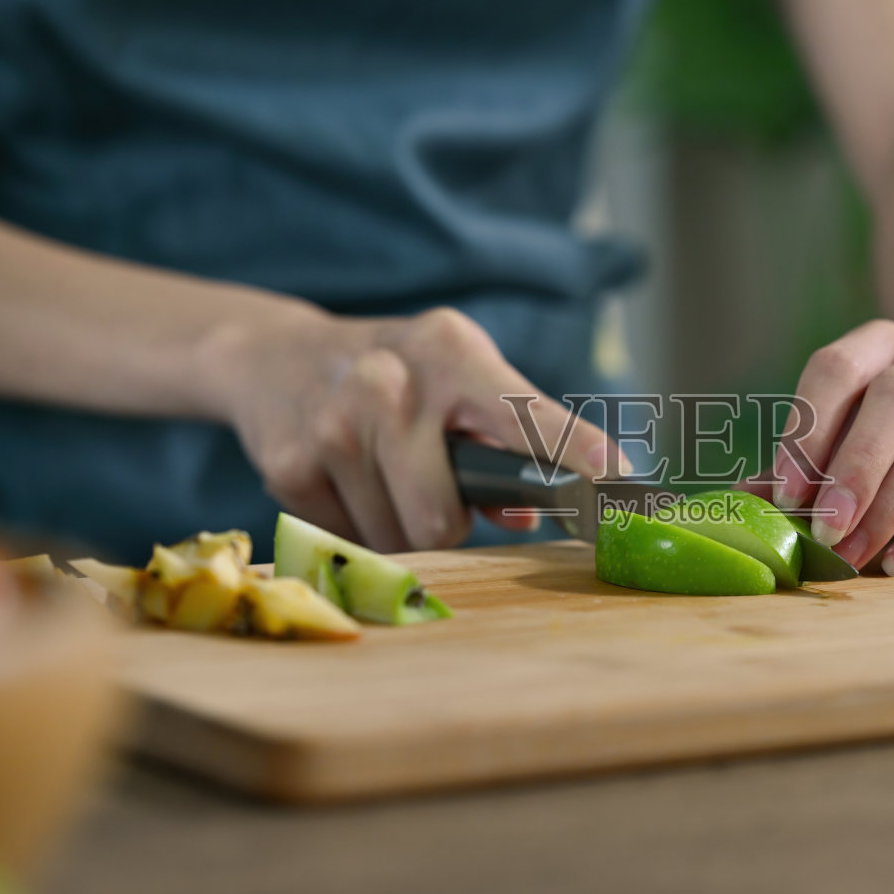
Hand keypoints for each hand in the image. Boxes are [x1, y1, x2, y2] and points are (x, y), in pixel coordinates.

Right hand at [208, 306, 624, 551]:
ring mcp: (333, 426)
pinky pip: (348, 541)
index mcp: (451, 352)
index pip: (525, 415)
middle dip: (447, 521)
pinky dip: (354, 525)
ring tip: (382, 475)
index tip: (619, 481)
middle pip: (444, 518)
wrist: (274, 355)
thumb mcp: (457, 377)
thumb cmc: (398, 375)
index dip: (576, 455)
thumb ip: (505, 438)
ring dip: (400, 526)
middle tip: (431, 486)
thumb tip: (531, 517)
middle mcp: (389, 383)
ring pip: (398, 539)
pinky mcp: (288, 467)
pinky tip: (343, 479)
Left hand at [767, 319, 893, 574]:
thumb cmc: (891, 444)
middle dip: (854, 466)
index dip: (809, 428)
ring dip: (887, 507)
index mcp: (886, 347)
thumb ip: (799, 467)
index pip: (839, 367)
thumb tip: (742, 501)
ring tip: (852, 554)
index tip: (787, 492)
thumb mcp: (843, 442)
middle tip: (824, 527)